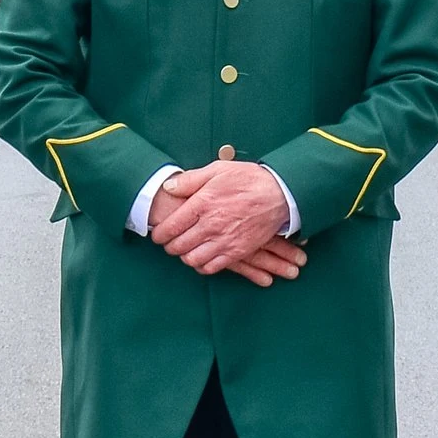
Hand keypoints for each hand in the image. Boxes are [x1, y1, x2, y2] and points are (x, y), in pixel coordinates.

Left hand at [148, 159, 304, 286]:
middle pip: (178, 246)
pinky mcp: (237, 251)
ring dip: (184, 256)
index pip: (171, 227)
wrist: (279, 194)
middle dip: (169, 246)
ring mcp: (224, 240)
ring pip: (192, 259)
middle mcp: (211, 225)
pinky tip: (201, 258)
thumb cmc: (248, 179)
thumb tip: (169, 187)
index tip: (158, 234)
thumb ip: (190, 180)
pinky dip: (202, 266)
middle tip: (168, 243)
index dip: (160, 234)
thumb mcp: (217, 170)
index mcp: (203, 203)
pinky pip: (212, 267)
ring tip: (184, 250)